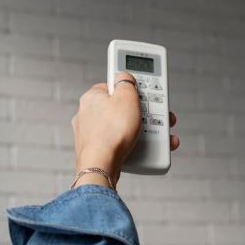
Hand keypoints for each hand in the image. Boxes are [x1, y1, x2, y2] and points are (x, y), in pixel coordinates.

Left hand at [72, 72, 179, 186]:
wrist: (101, 167)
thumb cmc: (112, 133)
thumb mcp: (127, 97)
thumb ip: (127, 82)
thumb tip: (124, 77)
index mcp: (91, 97)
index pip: (114, 86)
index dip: (131, 89)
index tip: (142, 93)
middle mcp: (87, 114)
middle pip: (120, 108)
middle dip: (142, 113)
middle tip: (156, 116)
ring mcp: (91, 134)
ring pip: (121, 127)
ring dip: (141, 130)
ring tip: (157, 136)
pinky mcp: (97, 150)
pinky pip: (119, 143)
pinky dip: (132, 145)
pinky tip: (144, 149)